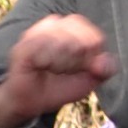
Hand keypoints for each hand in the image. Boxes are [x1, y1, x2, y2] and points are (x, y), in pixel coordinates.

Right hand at [0, 14, 116, 127]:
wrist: (32, 102)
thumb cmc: (60, 87)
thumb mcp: (89, 80)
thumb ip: (104, 69)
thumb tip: (105, 62)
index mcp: (72, 29)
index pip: (92, 34)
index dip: (92, 53)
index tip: (84, 68)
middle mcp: (53, 25)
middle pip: (77, 33)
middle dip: (78, 58)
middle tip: (67, 70)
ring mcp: (36, 33)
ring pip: (61, 40)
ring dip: (63, 62)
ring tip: (55, 70)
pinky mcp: (23, 45)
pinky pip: (42, 46)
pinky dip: (49, 61)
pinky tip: (43, 67)